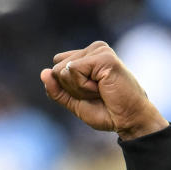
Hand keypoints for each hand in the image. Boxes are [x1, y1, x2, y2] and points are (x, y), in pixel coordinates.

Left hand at [40, 41, 168, 139]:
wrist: (127, 119)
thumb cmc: (105, 111)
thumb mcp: (73, 101)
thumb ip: (56, 89)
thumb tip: (43, 73)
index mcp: (87, 56)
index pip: (56, 67)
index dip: (66, 88)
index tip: (89, 94)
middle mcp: (93, 49)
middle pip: (57, 70)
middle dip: (72, 89)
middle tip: (96, 93)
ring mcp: (99, 50)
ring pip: (63, 71)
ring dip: (79, 89)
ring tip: (101, 90)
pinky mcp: (104, 56)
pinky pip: (73, 71)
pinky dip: (84, 87)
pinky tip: (102, 87)